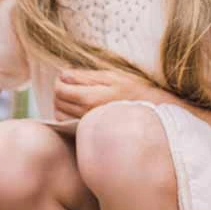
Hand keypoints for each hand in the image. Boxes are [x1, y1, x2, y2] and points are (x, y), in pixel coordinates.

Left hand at [53, 68, 173, 119]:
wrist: (153, 116)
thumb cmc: (134, 92)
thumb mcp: (113, 77)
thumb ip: (86, 76)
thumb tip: (63, 74)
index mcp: (91, 98)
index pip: (60, 89)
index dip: (60, 81)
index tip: (67, 78)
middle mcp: (86, 115)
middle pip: (57, 101)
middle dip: (60, 91)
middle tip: (71, 85)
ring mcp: (87, 127)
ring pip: (59, 114)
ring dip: (62, 104)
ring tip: (75, 97)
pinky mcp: (89, 134)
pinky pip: (67, 125)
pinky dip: (67, 115)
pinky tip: (78, 109)